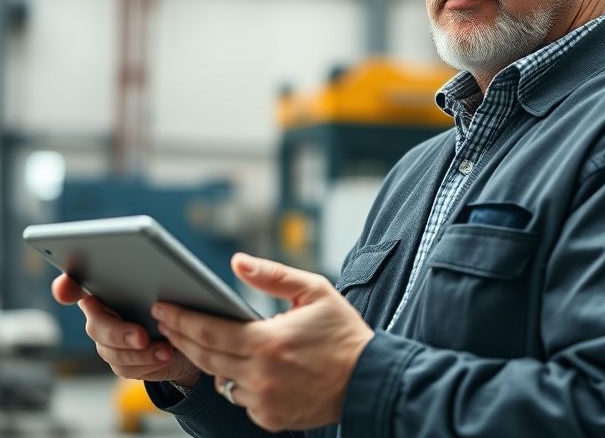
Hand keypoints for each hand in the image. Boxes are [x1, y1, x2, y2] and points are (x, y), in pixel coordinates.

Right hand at [51, 273, 200, 386]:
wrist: (186, 334)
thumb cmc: (175, 302)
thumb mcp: (173, 286)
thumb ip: (161, 280)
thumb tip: (167, 277)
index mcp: (108, 288)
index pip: (78, 285)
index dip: (67, 287)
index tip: (65, 290)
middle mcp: (101, 314)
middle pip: (97, 326)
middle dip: (120, 333)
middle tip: (142, 337)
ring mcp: (107, 341)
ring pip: (112, 353)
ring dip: (141, 354)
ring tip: (166, 351)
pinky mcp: (119, 361)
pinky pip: (126, 368)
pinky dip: (147, 364)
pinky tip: (165, 357)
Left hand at [152, 253, 374, 431]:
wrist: (367, 378)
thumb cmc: (342, 331)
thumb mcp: (314, 290)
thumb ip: (272, 275)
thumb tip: (237, 261)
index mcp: (269, 341)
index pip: (210, 330)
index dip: (181, 318)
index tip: (163, 307)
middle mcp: (261, 375)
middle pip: (205, 356)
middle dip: (181, 336)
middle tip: (166, 320)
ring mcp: (264, 400)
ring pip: (220, 379)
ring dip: (208, 360)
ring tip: (200, 340)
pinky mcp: (270, 418)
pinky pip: (240, 398)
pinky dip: (236, 381)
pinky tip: (241, 365)